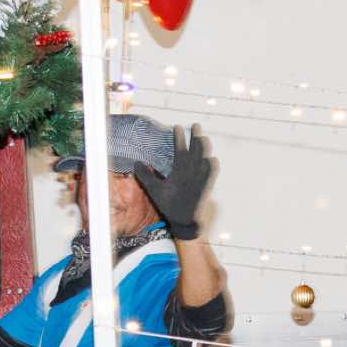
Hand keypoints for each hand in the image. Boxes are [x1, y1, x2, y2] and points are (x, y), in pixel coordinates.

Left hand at [133, 124, 213, 240]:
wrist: (180, 221)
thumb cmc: (169, 205)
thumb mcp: (154, 189)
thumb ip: (146, 176)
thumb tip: (135, 163)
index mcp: (179, 170)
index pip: (179, 151)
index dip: (179, 139)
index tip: (177, 126)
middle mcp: (190, 172)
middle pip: (194, 151)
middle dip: (195, 138)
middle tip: (196, 125)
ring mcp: (198, 180)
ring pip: (202, 161)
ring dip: (203, 150)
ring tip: (203, 139)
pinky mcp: (204, 189)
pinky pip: (210, 178)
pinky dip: (211, 170)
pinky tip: (211, 160)